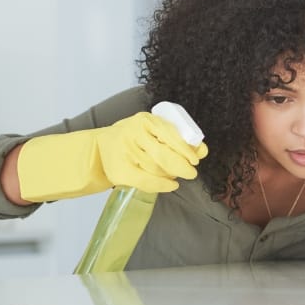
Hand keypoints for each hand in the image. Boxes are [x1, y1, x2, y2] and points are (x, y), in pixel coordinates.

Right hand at [18, 112, 209, 201]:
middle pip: (164, 155)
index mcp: (145, 120)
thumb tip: (203, 150)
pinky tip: (171, 185)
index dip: (186, 149)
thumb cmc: (136, 140)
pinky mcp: (119, 170)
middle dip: (182, 166)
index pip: (170, 135)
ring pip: (156, 169)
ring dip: (171, 175)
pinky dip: (162, 185)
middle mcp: (132, 133)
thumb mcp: (155, 132)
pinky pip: (146, 181)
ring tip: (175, 175)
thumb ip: (179, 139)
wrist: (101, 149)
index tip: (196, 159)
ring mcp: (124, 151)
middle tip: (191, 172)